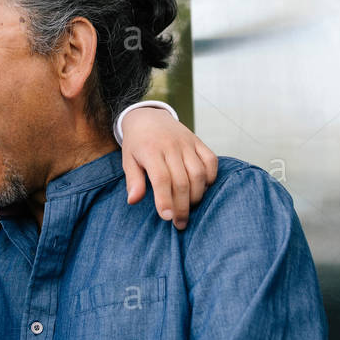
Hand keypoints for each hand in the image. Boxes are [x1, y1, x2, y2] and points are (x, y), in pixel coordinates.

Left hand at [119, 107, 218, 229]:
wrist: (149, 116)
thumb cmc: (137, 143)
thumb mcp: (128, 160)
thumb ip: (133, 180)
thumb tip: (133, 201)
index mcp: (150, 150)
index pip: (161, 179)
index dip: (165, 200)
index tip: (167, 218)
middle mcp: (171, 146)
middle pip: (182, 181)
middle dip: (182, 206)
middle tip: (180, 223)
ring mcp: (187, 143)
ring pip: (198, 173)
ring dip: (197, 195)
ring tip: (190, 208)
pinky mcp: (199, 142)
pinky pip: (211, 161)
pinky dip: (210, 177)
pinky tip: (202, 189)